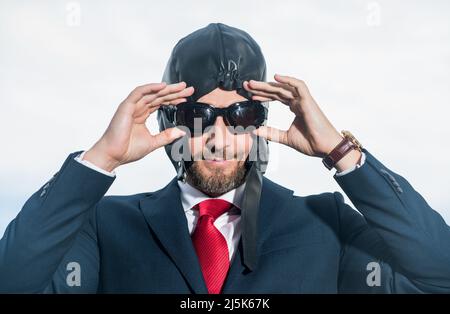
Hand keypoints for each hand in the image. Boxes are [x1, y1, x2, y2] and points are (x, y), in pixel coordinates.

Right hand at [83, 82, 193, 171]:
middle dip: (174, 92)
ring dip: (167, 89)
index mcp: (143, 115)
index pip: (161, 103)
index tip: (186, 99)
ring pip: (152, 93)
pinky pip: (139, 92)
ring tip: (181, 87)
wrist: (114, 155)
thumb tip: (181, 132)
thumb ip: (167, 136)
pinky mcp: (126, 106)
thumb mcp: (153, 142)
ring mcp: (132, 106)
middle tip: (188, 89)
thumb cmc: (128, 150)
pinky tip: (163, 86)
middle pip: (159, 96)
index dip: (174, 99)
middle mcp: (138, 108)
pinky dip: (151, 88)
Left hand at [244, 74, 361, 170]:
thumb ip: (271, 133)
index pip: (276, 97)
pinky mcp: (308, 101)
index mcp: (295, 108)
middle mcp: (298, 102)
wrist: (324, 148)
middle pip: (277, 90)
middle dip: (261, 87)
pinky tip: (275, 77)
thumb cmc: (311, 143)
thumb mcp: (285, 138)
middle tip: (246, 85)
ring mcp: (304, 100)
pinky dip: (288, 80)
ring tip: (253, 84)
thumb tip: (255, 132)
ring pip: (283, 87)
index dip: (263, 95)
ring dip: (268, 84)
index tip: (250, 96)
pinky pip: (299, 86)